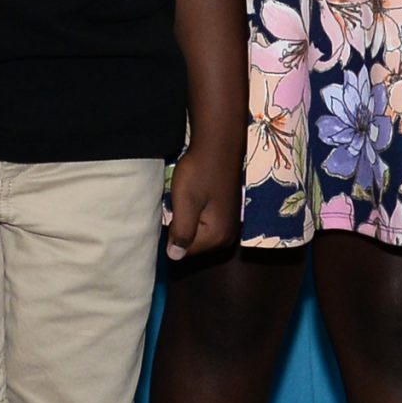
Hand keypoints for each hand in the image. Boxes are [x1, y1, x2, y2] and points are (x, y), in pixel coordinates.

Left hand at [164, 143, 240, 259]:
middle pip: (193, 244)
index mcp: (218, 236)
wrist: (219, 145)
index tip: (171, 211)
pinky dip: (196, 213)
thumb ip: (181, 233)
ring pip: (198, 233)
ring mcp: (229, 224)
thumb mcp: (185, 203)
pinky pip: (205, 223)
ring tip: (186, 197)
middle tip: (179, 202)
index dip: (172, 233)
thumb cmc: (200, 172)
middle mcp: (227, 235)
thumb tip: (174, 257)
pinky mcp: (227, 213)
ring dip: (187, 219)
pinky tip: (194, 196)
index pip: (184, 251)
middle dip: (181, 227)